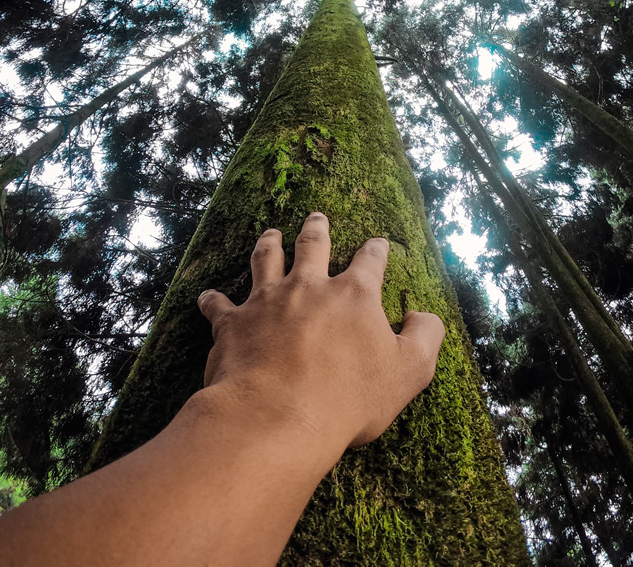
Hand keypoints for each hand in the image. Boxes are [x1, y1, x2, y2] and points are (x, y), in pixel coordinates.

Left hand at [197, 212, 445, 449]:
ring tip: (270, 233)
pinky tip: (207, 296)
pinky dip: (212, 299)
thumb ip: (425, 337)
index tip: (378, 243)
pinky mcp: (233, 322)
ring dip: (268, 243)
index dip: (376, 250)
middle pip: (313, 245)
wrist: (277, 416)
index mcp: (353, 295)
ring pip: (266, 259)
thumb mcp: (410, 371)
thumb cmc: (348, 398)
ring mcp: (267, 300)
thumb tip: (423, 316)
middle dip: (317, 228)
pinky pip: (218, 304)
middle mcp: (308, 286)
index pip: (370, 261)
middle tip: (316, 217)